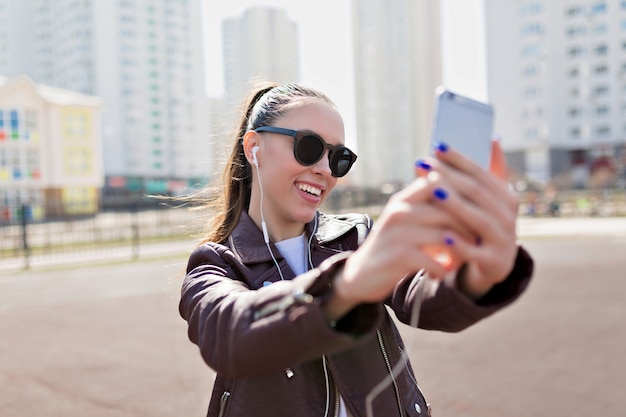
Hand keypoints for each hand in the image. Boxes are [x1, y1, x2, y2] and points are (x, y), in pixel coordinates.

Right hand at [327, 174, 475, 319]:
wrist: (359, 275)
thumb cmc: (390, 247)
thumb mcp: (404, 220)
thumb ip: (427, 206)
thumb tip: (465, 194)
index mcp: (403, 199)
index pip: (439, 182)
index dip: (462, 194)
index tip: (478, 210)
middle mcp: (399, 211)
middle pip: (448, 210)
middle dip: (469, 225)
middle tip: (479, 238)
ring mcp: (398, 233)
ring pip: (445, 235)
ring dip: (460, 249)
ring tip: (464, 256)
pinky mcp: (399, 257)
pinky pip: (435, 260)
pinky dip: (443, 268)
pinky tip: (442, 271)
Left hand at [424, 138, 518, 298]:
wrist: (495, 265)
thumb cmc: (484, 224)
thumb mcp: (489, 201)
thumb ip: (489, 172)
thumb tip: (492, 137)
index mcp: (507, 197)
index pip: (481, 173)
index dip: (459, 159)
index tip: (436, 145)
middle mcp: (508, 216)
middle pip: (476, 192)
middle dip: (448, 176)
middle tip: (422, 164)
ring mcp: (503, 240)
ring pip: (478, 219)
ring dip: (454, 204)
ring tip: (432, 190)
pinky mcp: (494, 262)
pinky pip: (474, 251)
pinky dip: (459, 243)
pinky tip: (442, 233)